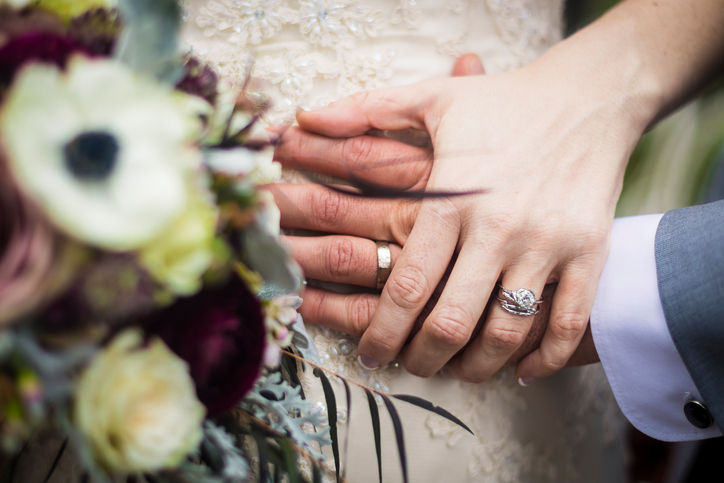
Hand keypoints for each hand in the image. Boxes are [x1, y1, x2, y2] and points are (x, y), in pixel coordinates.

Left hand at [290, 44, 644, 382]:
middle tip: (408, 366)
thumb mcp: (431, 99)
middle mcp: (497, 229)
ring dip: (476, 367)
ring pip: (505, 333)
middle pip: (450, 323)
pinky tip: (522, 370)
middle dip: (422, 359)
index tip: (369, 355)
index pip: (406, 287)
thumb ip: (364, 112)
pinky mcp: (589, 252)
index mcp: (452, 200)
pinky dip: (545, 358)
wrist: (591, 96)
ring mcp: (547, 244)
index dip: (381, 333)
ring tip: (456, 370)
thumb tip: (303, 117)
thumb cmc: (504, 102)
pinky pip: (568, 323)